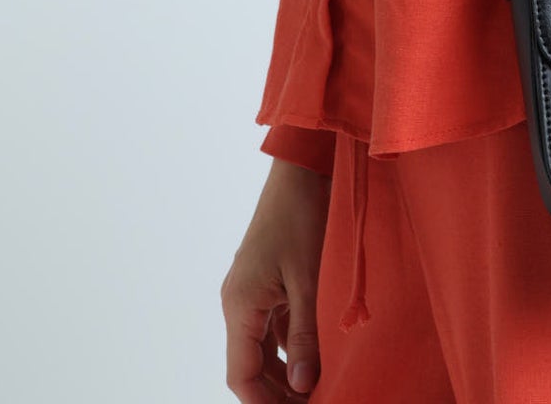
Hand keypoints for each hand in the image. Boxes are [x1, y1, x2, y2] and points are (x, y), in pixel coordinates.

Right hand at [221, 160, 332, 400]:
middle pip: (248, 365)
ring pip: (259, 347)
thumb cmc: (302, 216)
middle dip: (275, 392)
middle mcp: (238, 301)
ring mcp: (249, 291)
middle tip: (312, 402)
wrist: (300, 168)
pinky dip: (287, 346)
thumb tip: (302, 386)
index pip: (241, 374)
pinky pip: (270, 326)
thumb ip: (304, 336)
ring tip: (313, 388)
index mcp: (240, 304)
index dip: (265, 402)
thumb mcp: (308, 280)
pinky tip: (310, 356)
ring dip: (281, 371)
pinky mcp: (264, 282)